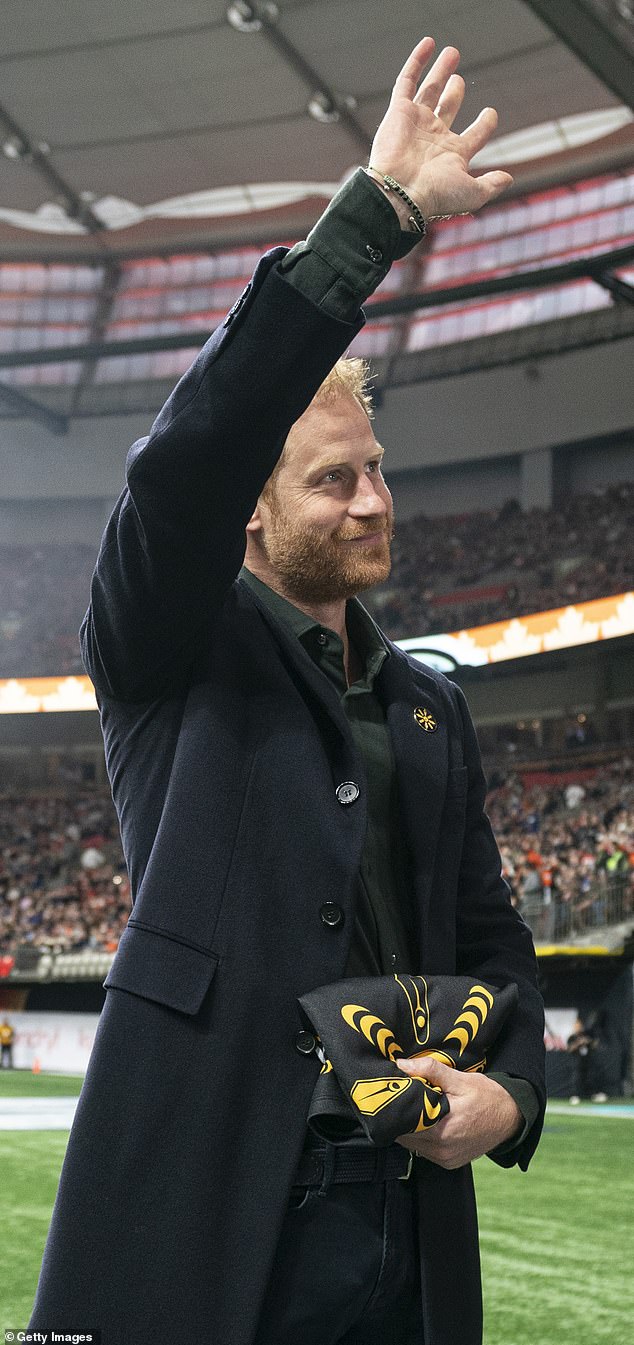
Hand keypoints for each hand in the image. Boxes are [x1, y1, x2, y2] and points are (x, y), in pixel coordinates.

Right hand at [369, 37, 512, 220]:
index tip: (491, 113)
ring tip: (452, 52)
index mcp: (452, 154)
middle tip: (459, 78)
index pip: (474, 135)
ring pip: (430, 90)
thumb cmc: (434, 194)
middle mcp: (434, 137)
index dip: (485, 124)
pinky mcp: (399, 112)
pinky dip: (417, 62)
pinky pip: (407, 81)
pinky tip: (429, 44)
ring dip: (441, 72)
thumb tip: (509, 179)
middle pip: (448, 107)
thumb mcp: (472, 193)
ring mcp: (416, 122)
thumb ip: (491, 185)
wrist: (400, 190)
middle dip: (454, 92)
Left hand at [394, 1055, 521, 1168]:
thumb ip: (430, 1071)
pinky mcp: (449, 1162)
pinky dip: (422, 1137)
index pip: (403, 1123)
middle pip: (404, 1135)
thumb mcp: (461, 1079)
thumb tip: (402, 1065)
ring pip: (413, 1144)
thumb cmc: (487, 1097)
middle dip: (401, 1117)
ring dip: (411, 1128)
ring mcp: (445, 1159)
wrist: (512, 1118)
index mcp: (443, 1130)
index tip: (393, 1093)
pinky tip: (428, 1122)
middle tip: (401, 1098)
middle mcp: (442, 1150)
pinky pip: (424, 1151)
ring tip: (416, 1108)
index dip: (396, 1107)